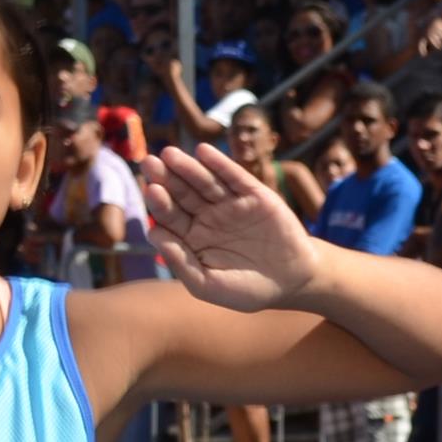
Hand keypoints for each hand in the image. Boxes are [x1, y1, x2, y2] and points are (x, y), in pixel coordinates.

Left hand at [141, 141, 322, 311]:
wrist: (292, 282)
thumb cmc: (245, 290)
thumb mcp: (207, 284)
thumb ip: (180, 260)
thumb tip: (152, 233)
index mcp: (191, 237)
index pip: (169, 217)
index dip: (159, 203)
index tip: (150, 190)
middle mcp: (207, 217)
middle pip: (182, 194)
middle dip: (165, 178)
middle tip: (149, 163)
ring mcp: (230, 204)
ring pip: (205, 182)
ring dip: (187, 167)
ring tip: (170, 154)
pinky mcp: (253, 195)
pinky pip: (234, 176)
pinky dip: (219, 164)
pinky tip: (203, 152)